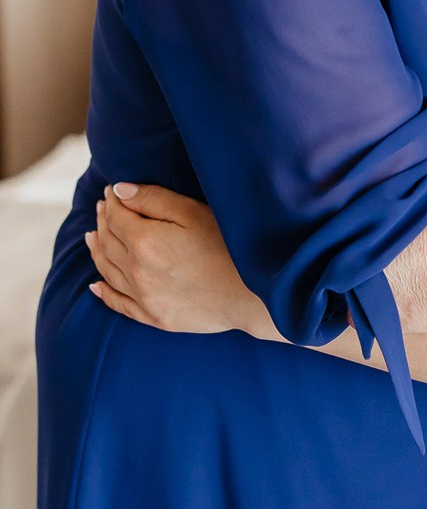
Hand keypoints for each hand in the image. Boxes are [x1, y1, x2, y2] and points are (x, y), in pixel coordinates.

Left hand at [86, 182, 271, 336]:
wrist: (251, 294)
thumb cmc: (228, 246)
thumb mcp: (193, 212)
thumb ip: (154, 199)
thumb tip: (119, 191)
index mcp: (145, 241)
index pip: (116, 216)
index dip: (111, 201)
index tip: (111, 191)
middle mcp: (136, 271)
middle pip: (108, 241)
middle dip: (103, 221)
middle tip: (103, 208)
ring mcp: (143, 298)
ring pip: (107, 270)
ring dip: (97, 250)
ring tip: (93, 236)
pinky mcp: (153, 317)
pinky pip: (118, 303)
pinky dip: (103, 292)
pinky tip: (96, 284)